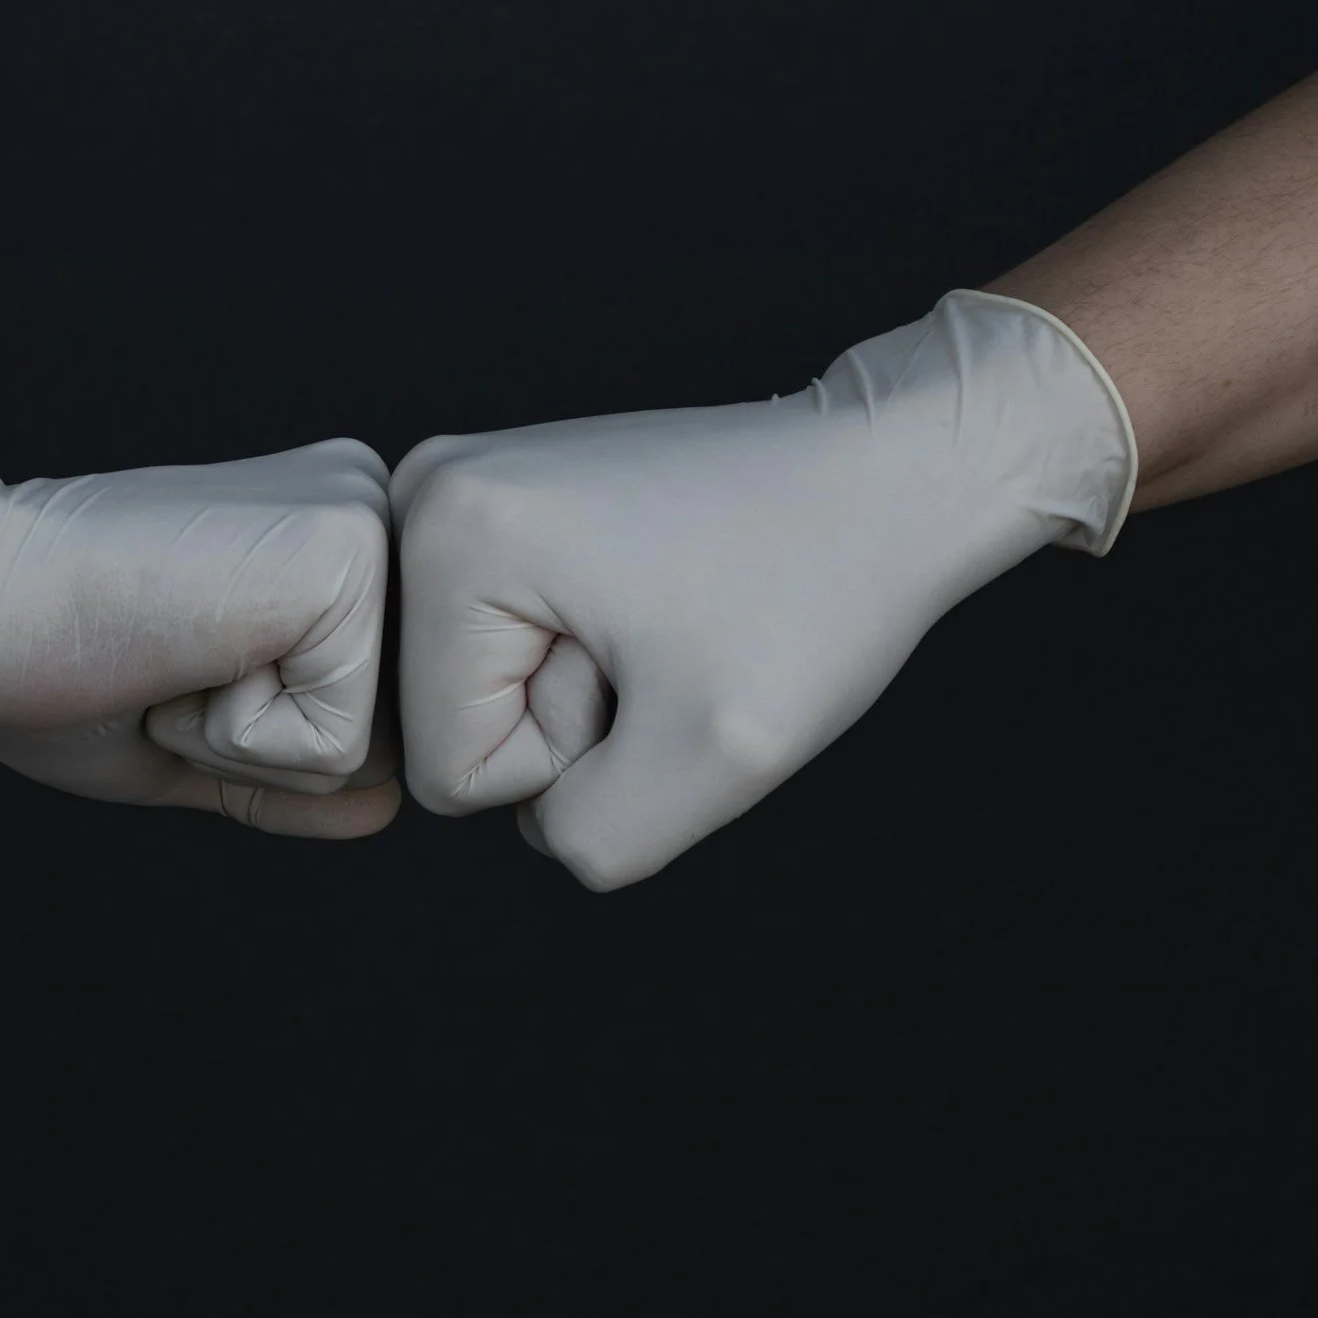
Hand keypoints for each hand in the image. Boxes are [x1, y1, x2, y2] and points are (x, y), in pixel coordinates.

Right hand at [0, 387, 398, 838]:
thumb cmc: (53, 661)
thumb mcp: (194, 735)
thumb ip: (293, 768)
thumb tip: (392, 804)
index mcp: (336, 543)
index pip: (366, 727)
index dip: (248, 744)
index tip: (167, 663)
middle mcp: (370, 513)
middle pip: (383, 741)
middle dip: (259, 747)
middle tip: (165, 659)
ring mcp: (369, 525)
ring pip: (368, 749)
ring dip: (243, 741)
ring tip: (170, 651)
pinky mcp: (346, 557)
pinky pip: (336, 744)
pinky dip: (236, 734)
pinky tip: (177, 649)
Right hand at [389, 290, 1134, 888]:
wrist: (891, 478)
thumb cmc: (818, 588)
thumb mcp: (709, 761)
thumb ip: (587, 839)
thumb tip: (539, 820)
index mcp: (448, 537)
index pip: (449, 766)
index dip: (570, 759)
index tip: (653, 669)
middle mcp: (427, 493)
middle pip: (454, 724)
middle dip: (574, 721)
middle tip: (669, 645)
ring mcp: (464, 489)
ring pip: (488, 691)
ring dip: (586, 690)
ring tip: (669, 620)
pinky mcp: (507, 501)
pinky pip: (514, 646)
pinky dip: (591, 650)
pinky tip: (658, 600)